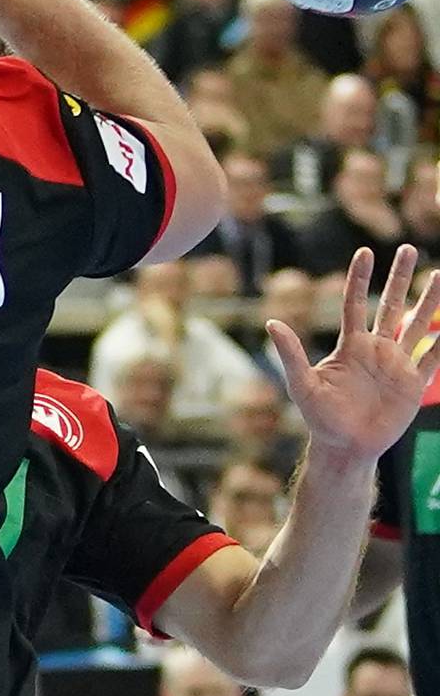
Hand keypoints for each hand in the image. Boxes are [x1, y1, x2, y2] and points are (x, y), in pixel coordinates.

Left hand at [269, 246, 439, 466]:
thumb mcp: (302, 385)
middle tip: (409, 249)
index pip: (356, 304)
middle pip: (391, 305)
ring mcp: (396, 364)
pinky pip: (432, 358)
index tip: (366, 252)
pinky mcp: (413, 384)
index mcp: (351, 346)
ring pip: (417, 325)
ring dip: (430, 301)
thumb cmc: (319, 417)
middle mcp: (376, 349)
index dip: (360, 278)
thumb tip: (271, 323)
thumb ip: (291, 354)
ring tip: (439, 275)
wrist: (345, 447)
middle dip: (400, 278)